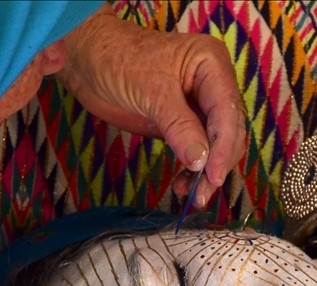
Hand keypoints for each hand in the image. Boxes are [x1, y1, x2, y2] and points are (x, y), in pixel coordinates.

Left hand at [58, 5, 246, 208]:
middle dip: (217, 164)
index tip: (213, 176)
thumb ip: (179, 126)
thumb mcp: (151, 91)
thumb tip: (201, 162)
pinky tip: (183, 184)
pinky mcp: (184, 123)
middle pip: (228, 132)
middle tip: (201, 194)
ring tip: (192, 195)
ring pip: (216, 145)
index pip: (227, 112)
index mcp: (212, 65)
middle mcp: (213, 84)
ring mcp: (199, 105)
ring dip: (206, 172)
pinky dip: (193, 169)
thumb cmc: (118, 59)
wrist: (88, 60)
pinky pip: (198, 150)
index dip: (223, 147)